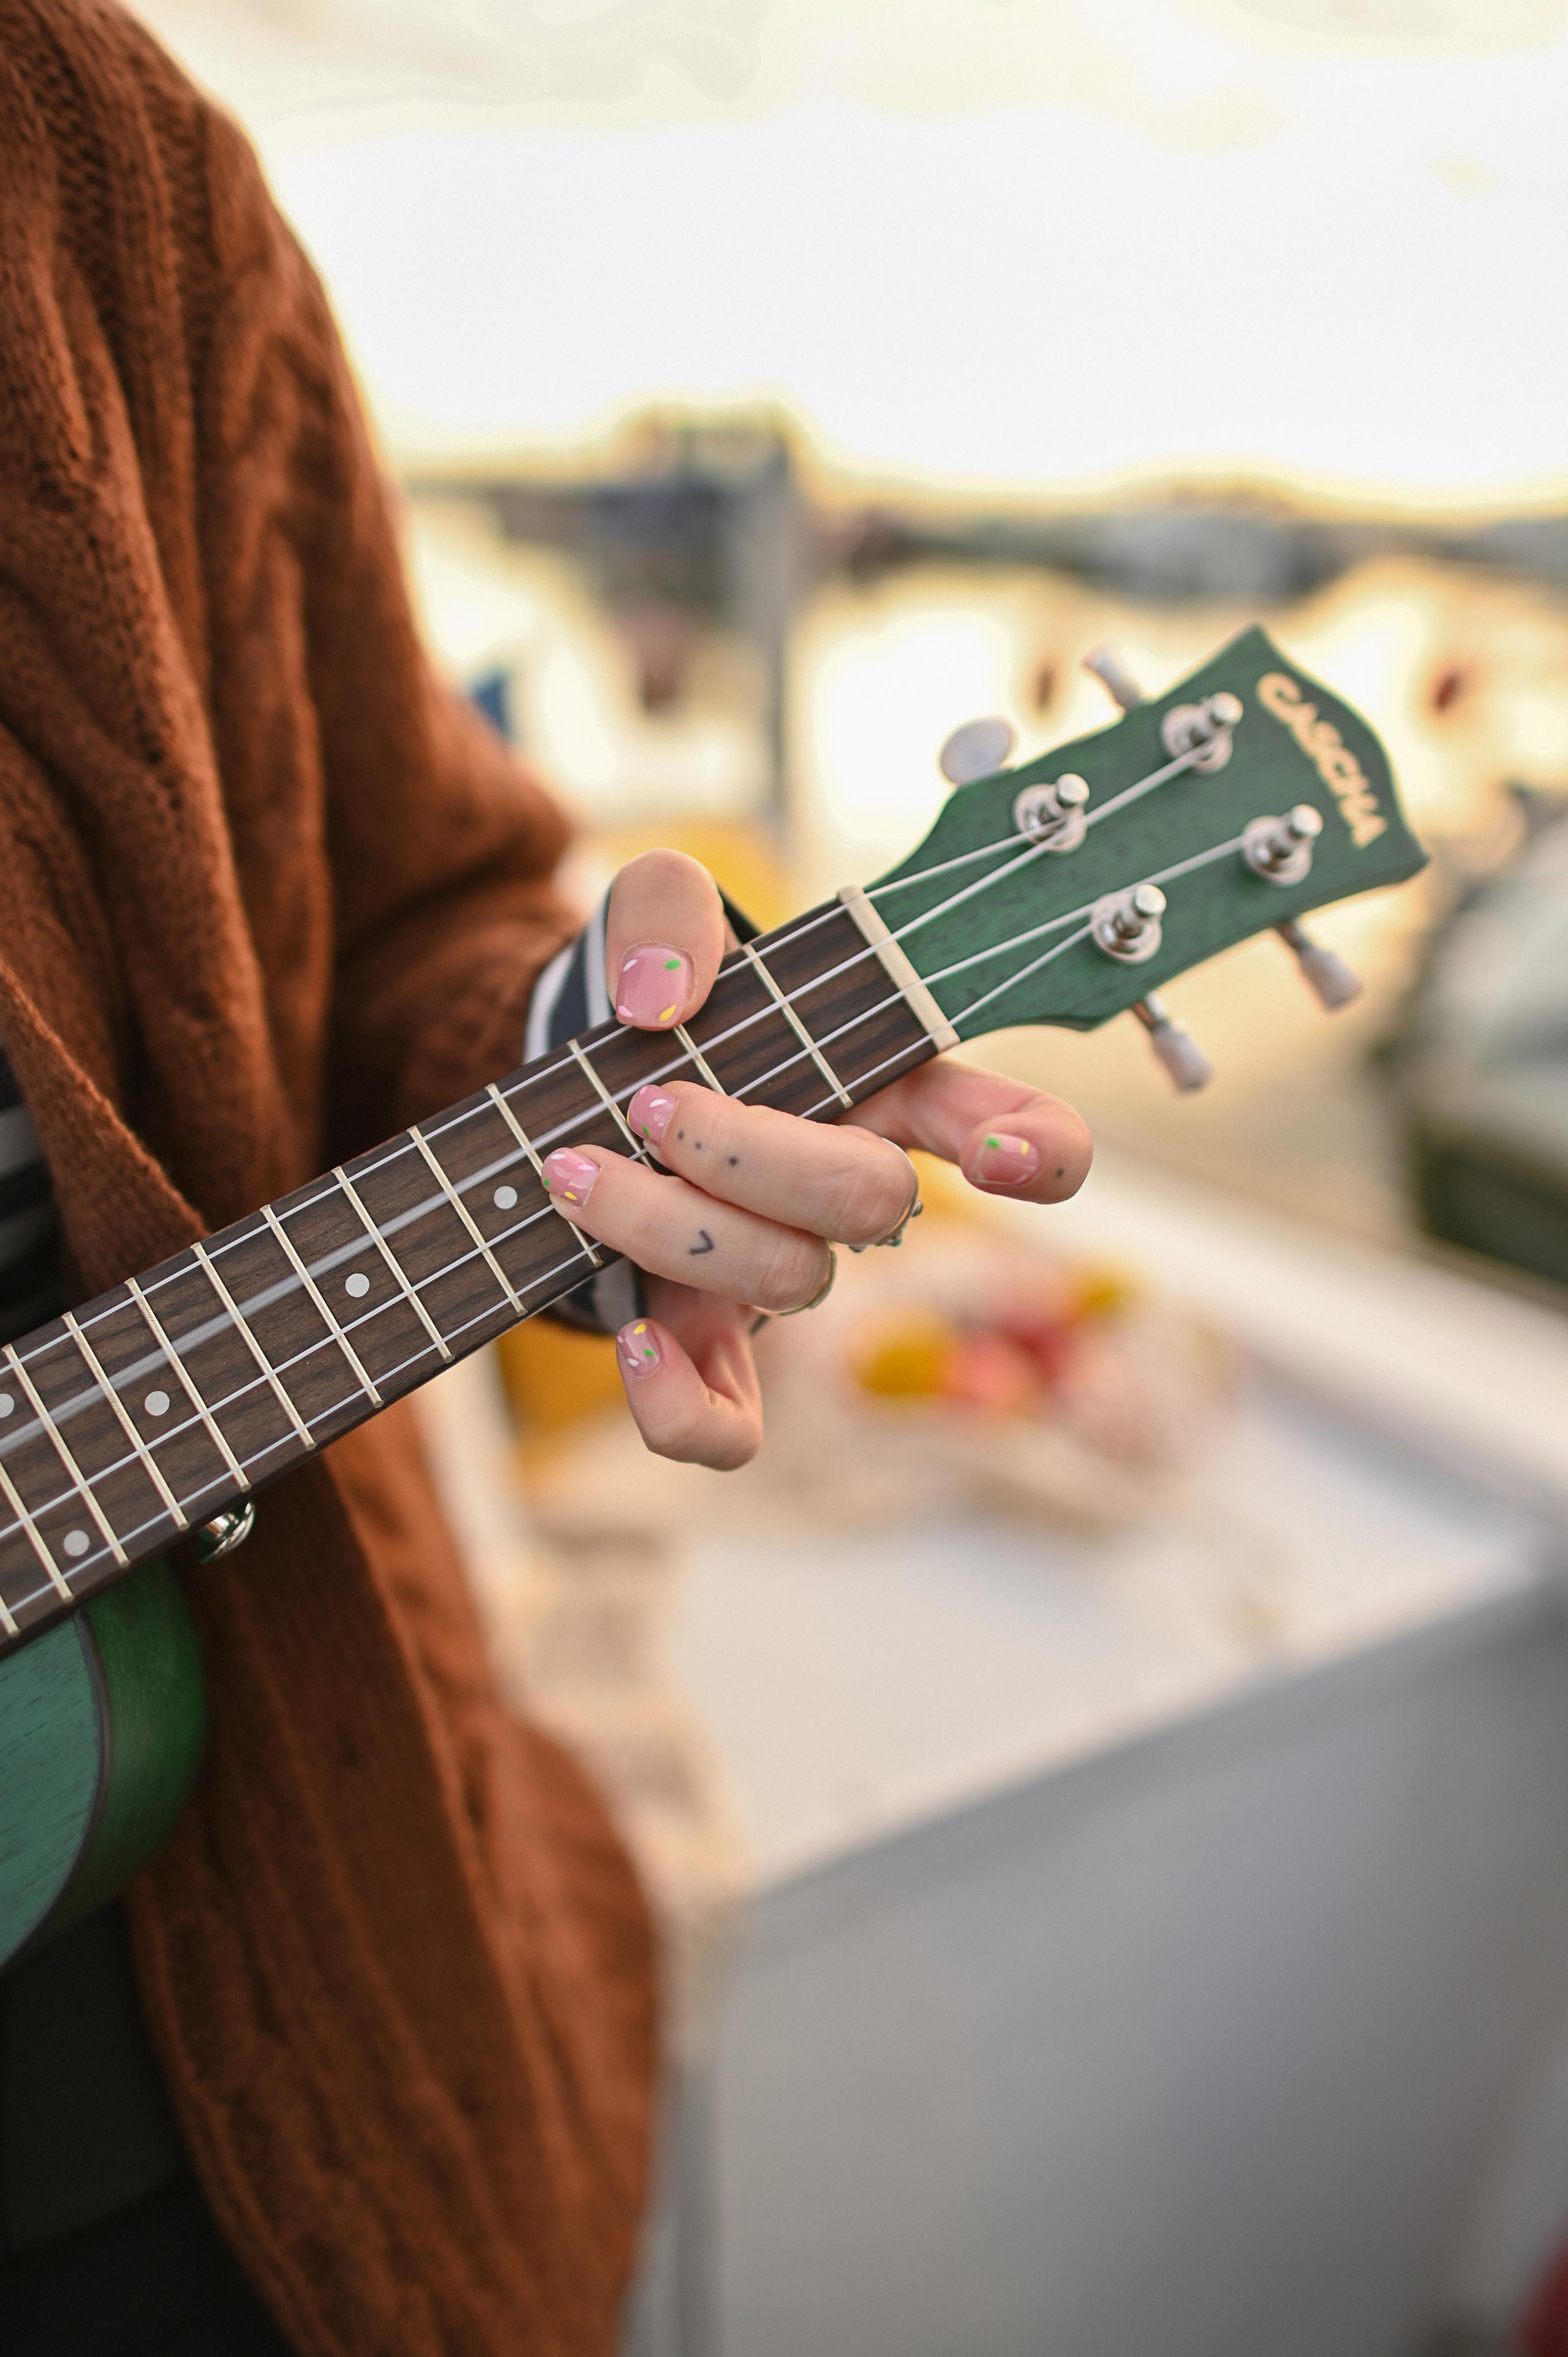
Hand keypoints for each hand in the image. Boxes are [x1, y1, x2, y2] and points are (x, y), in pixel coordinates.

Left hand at [540, 849, 1091, 1468]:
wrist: (566, 1093)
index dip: (1041, 1149)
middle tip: (650, 1104)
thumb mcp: (652, 912)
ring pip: (789, 1281)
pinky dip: (682, 1402)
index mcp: (884, 1080)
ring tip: (574, 1169)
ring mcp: (783, 1273)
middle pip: (871, 1200)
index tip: (997, 1155)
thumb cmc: (650, 1003)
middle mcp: (847, 1189)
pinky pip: (731, 1427)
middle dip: (754, 1154)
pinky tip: (632, 1340)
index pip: (1012, 1122)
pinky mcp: (711, 1348)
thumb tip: (660, 1001)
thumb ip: (667, 907)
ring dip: (668, 1227)